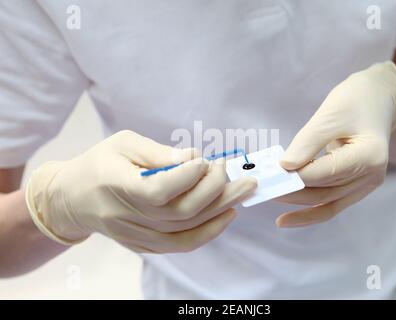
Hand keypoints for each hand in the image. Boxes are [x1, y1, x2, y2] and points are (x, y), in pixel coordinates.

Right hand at [26, 130, 255, 252]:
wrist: (73, 198)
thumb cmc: (100, 164)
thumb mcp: (122, 144)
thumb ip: (158, 152)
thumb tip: (194, 158)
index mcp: (116, 184)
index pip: (157, 190)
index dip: (186, 176)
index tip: (204, 160)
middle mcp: (126, 216)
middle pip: (180, 212)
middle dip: (216, 190)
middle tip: (238, 173)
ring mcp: (135, 236)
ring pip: (186, 230)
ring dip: (220, 209)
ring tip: (244, 191)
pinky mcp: (144, 246)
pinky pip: (181, 244)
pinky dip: (208, 232)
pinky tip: (226, 214)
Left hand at [276, 62, 395, 226]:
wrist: (377, 100)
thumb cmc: (354, 101)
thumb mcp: (329, 114)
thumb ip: (308, 142)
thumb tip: (285, 166)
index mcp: (369, 155)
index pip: (325, 172)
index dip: (295, 176)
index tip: (268, 175)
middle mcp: (372, 175)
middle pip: (323, 191)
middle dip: (289, 190)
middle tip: (260, 188)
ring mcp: (366, 184)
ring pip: (324, 201)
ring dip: (294, 201)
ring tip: (267, 197)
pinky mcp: (356, 188)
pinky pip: (330, 204)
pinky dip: (308, 212)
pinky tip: (285, 220)